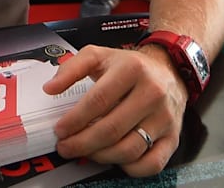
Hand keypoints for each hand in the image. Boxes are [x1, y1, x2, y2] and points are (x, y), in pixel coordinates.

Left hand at [43, 44, 187, 177]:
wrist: (169, 71)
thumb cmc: (130, 67)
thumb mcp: (99, 55)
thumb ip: (71, 68)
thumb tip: (50, 88)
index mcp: (132, 70)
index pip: (98, 101)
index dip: (75, 119)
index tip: (60, 130)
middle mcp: (152, 93)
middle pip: (112, 129)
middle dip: (82, 143)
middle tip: (66, 147)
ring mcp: (164, 118)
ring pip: (129, 149)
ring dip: (101, 156)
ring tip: (86, 152)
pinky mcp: (173, 137)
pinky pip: (151, 164)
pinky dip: (130, 168)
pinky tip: (115, 159)